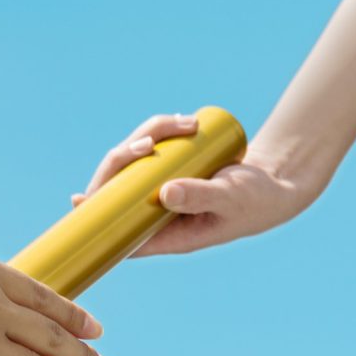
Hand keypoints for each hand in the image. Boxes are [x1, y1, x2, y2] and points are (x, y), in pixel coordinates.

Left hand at [72, 114, 313, 255]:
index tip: (80, 199)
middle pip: (120, 187)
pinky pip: (153, 149)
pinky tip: (179, 121)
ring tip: (189, 122)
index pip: (121, 231)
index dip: (96, 218)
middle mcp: (159, 212)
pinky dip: (162, 131)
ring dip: (152, 134)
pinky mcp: (171, 168)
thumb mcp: (230, 197)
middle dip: (125, 158)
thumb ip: (199, 197)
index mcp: (167, 234)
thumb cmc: (254, 200)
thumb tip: (162, 194)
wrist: (276, 184)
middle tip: (150, 140)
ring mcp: (163, 188)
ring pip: (136, 161)